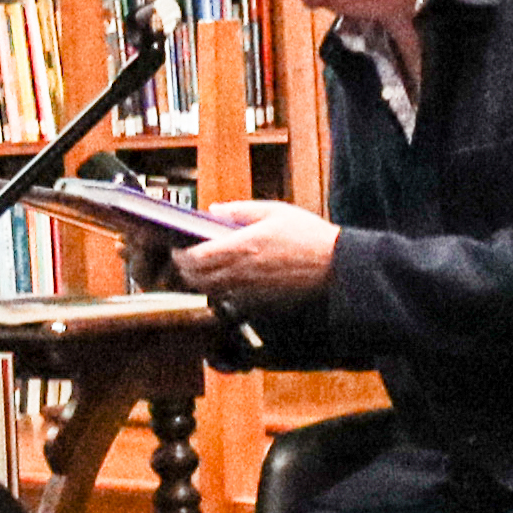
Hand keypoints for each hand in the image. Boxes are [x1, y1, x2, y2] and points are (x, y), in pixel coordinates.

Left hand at [163, 202, 340, 312]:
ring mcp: (249, 290)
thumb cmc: (309, 236)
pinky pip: (228, 299)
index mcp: (242, 246)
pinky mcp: (258, 301)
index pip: (195, 258)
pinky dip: (218, 291)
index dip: (179, 255)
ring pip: (209, 291)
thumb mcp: (274, 211)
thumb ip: (240, 210)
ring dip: (199, 281)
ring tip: (200, 268)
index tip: (176, 247)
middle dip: (184, 269)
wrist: (335, 266)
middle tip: (183, 258)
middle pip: (196, 279)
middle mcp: (242, 272)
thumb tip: (213, 210)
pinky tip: (224, 279)